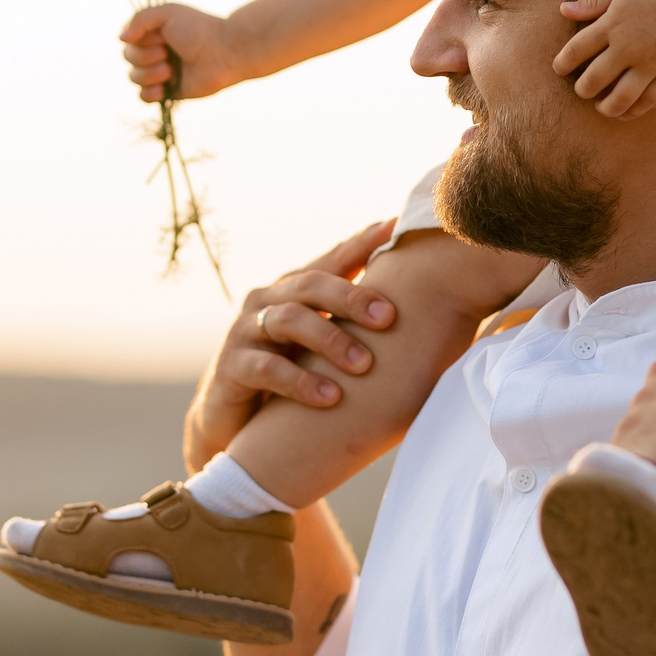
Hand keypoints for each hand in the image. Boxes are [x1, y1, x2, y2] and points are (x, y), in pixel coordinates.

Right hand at [122, 3, 242, 102]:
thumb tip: (121, 38)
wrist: (225, 52)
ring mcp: (161, 71)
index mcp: (153, 32)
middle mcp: (155, 50)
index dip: (140, 40)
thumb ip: (140, 18)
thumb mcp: (167, 13)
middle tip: (168, 52)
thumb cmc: (199, 29)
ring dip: (150, 74)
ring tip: (171, 70)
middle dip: (145, 56)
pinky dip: (150, 93)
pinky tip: (164, 87)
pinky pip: (144, 96)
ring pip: (134, 77)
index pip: (128, 39)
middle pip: (129, 58)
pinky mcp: (169, 90)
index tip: (161, 36)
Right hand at [182, 219, 396, 471]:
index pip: (332, 259)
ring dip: (330, 340)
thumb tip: (425, 315)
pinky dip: (301, 382)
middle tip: (389, 318)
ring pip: (289, 320)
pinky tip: (330, 397)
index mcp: (294, 290)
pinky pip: (266, 368)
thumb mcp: (323, 348)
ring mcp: (245, 332)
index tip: (396, 228)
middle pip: (310, 284)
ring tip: (363, 365)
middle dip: (352, 297)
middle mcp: (268, 301)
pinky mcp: (231, 367)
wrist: (237, 427)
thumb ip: (357, 327)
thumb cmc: (293, 378)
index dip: (362, 242)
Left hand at [552, 0, 655, 119]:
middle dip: (583, 90)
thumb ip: (594, 2)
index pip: (576, 50)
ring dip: (607, 107)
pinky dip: (635, 109)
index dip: (562, 63)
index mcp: (613, 23)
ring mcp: (652, 62)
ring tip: (602, 107)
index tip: (559, 69)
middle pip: (594, 80)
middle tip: (582, 91)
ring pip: (621, 98)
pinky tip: (627, 111)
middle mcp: (629, 46)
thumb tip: (563, 10)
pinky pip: (650, 99)